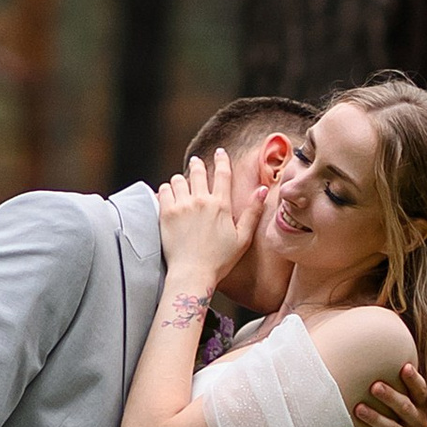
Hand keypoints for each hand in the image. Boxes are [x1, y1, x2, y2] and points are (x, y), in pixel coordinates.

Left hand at [155, 144, 261, 292]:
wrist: (192, 274)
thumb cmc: (219, 260)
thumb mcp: (243, 238)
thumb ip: (253, 212)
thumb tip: (262, 190)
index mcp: (221, 205)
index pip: (222, 173)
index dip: (222, 160)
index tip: (219, 153)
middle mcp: (201, 201)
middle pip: (198, 171)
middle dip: (198, 164)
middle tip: (197, 162)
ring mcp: (182, 206)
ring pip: (178, 179)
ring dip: (180, 180)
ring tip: (181, 184)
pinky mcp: (166, 214)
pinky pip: (163, 190)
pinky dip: (166, 190)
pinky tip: (169, 195)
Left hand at [351, 354, 426, 426]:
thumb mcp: (400, 412)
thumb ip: (393, 390)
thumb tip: (369, 356)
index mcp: (420, 410)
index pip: (421, 392)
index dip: (414, 380)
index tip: (405, 367)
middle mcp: (419, 426)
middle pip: (406, 409)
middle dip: (391, 397)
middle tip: (374, 386)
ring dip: (375, 419)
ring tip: (358, 409)